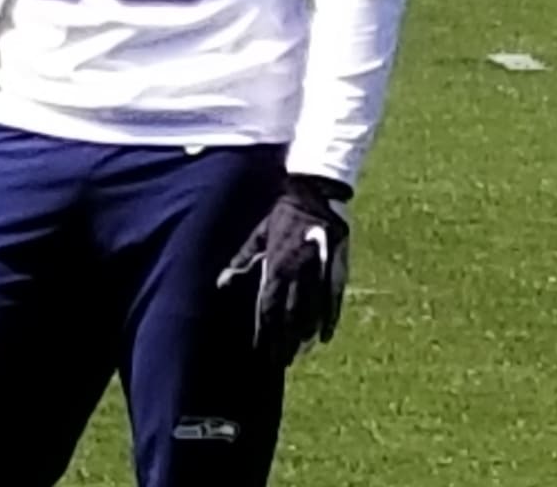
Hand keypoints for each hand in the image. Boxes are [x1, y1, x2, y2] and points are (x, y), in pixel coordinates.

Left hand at [218, 174, 350, 365]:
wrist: (315, 194)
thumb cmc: (283, 215)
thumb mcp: (259, 235)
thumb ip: (242, 260)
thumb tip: (221, 282)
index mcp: (276, 265)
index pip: (269, 308)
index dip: (265, 332)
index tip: (261, 352)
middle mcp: (297, 273)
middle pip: (289, 317)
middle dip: (284, 342)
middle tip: (280, 362)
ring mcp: (318, 272)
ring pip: (311, 312)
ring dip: (304, 336)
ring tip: (299, 354)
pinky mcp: (336, 268)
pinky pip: (333, 301)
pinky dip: (329, 321)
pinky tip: (324, 337)